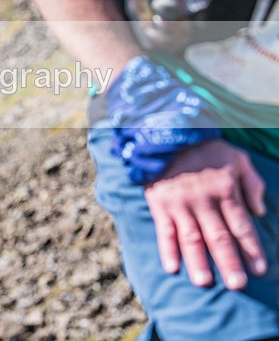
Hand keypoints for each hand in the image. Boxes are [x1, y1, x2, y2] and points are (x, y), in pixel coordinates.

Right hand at [145, 139, 266, 289]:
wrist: (166, 135)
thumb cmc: (206, 149)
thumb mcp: (237, 158)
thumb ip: (252, 183)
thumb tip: (261, 212)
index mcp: (224, 190)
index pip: (241, 225)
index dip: (252, 248)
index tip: (260, 269)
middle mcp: (203, 200)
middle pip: (218, 236)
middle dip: (229, 262)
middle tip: (238, 285)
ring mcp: (179, 204)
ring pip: (191, 238)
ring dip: (198, 262)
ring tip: (205, 283)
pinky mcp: (160, 205)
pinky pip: (164, 231)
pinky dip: (167, 250)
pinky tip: (172, 268)